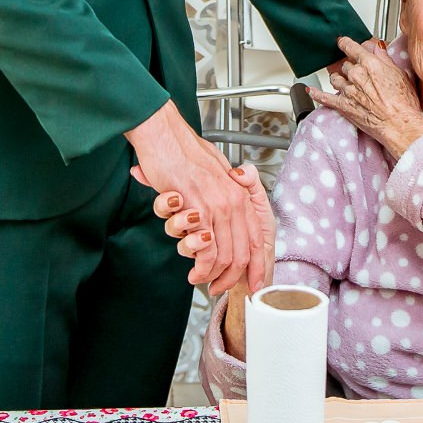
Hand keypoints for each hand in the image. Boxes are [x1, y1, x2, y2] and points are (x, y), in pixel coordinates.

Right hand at [125, 101, 261, 294]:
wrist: (165, 134)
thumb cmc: (183, 150)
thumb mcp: (214, 168)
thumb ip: (225, 187)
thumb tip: (230, 196)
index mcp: (239, 192)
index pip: (255, 237)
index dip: (257, 264)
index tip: (253, 282)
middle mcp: (233, 200)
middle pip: (242, 252)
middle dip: (232, 278)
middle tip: (219, 287)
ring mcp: (216, 206)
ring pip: (223, 255)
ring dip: (212, 275)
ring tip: (200, 280)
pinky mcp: (197, 210)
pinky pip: (205, 249)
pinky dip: (200, 266)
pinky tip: (193, 269)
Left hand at [309, 37, 422, 159]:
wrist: (399, 125)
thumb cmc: (403, 103)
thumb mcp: (399, 74)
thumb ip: (384, 59)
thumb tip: (376, 48)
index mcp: (369, 64)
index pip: (351, 47)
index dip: (345, 43)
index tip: (341, 42)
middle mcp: (356, 75)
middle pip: (345, 65)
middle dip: (350, 67)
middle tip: (357, 72)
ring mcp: (348, 91)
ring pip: (335, 78)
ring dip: (338, 79)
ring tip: (344, 82)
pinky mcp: (343, 106)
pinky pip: (324, 98)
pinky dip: (316, 94)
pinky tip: (311, 91)